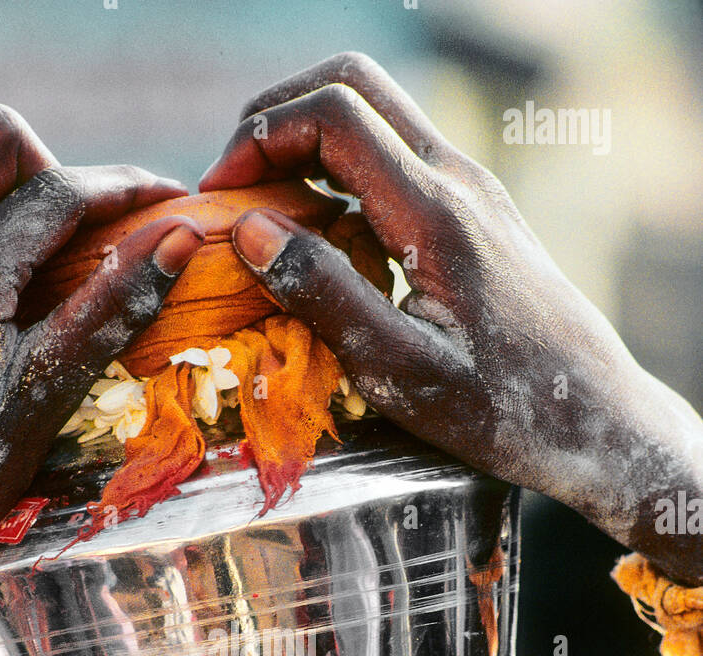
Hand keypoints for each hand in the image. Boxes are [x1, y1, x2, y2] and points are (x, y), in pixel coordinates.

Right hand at [201, 53, 702, 586]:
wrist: (593, 413)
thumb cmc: (499, 409)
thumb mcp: (400, 371)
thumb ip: (324, 296)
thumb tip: (248, 231)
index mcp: (435, 213)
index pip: (335, 116)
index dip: (260, 139)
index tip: (220, 200)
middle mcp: (457, 180)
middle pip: (353, 85)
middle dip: (276, 117)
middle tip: (232, 184)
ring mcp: (470, 189)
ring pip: (376, 112)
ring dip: (307, 140)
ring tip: (263, 209)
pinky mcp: (474, 210)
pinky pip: (395, 155)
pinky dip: (340, 168)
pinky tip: (318, 231)